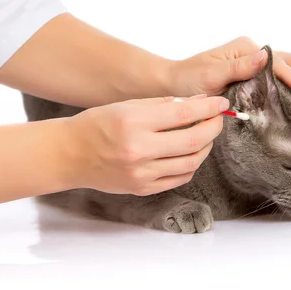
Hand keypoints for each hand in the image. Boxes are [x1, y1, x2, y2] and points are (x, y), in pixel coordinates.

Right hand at [63, 95, 227, 195]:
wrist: (69, 155)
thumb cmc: (97, 124)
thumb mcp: (127, 106)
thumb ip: (163, 104)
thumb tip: (198, 101)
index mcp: (134, 122)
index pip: (183, 113)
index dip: (208, 107)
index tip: (221, 103)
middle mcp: (138, 150)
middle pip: (193, 140)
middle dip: (213, 127)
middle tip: (218, 118)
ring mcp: (141, 173)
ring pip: (191, 162)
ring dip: (205, 146)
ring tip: (205, 134)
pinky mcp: (142, 188)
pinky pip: (178, 178)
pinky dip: (190, 164)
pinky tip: (189, 152)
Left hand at [170, 36, 290, 98]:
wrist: (175, 84)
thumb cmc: (189, 79)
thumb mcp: (209, 73)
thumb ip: (236, 67)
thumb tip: (264, 55)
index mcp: (247, 49)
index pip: (278, 63)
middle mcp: (257, 54)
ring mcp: (259, 65)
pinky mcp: (259, 78)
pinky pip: (287, 81)